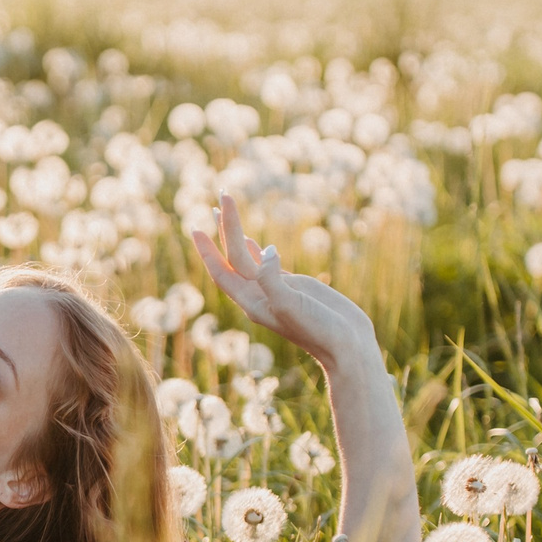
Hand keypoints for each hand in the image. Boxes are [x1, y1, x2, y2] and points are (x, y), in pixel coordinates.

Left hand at [189, 194, 378, 372]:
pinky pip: (265, 263)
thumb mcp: (292, 305)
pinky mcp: (292, 286)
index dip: (207, 250)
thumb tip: (268, 251)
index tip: (195, 226)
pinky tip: (248, 238)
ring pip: (247, 257)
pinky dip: (254, 248)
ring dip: (234, 234)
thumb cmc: (319, 331)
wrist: (347, 346)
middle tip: (222, 195)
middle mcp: (258, 295)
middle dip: (225, 227)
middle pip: (233, 257)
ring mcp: (274, 289)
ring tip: (222, 210)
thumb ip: (274, 279)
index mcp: (252, 302)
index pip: (222, 271)